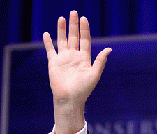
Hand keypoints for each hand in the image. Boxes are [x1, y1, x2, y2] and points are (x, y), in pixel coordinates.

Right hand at [43, 11, 111, 133]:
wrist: (70, 99)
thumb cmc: (84, 89)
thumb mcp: (94, 74)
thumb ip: (100, 61)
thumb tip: (109, 49)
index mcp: (84, 58)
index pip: (85, 40)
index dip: (84, 29)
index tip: (84, 19)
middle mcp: (74, 56)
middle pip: (74, 37)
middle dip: (74, 25)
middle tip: (73, 12)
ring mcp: (64, 59)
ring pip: (62, 40)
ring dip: (61, 30)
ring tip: (62, 18)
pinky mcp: (54, 63)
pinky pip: (51, 50)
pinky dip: (48, 42)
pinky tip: (47, 33)